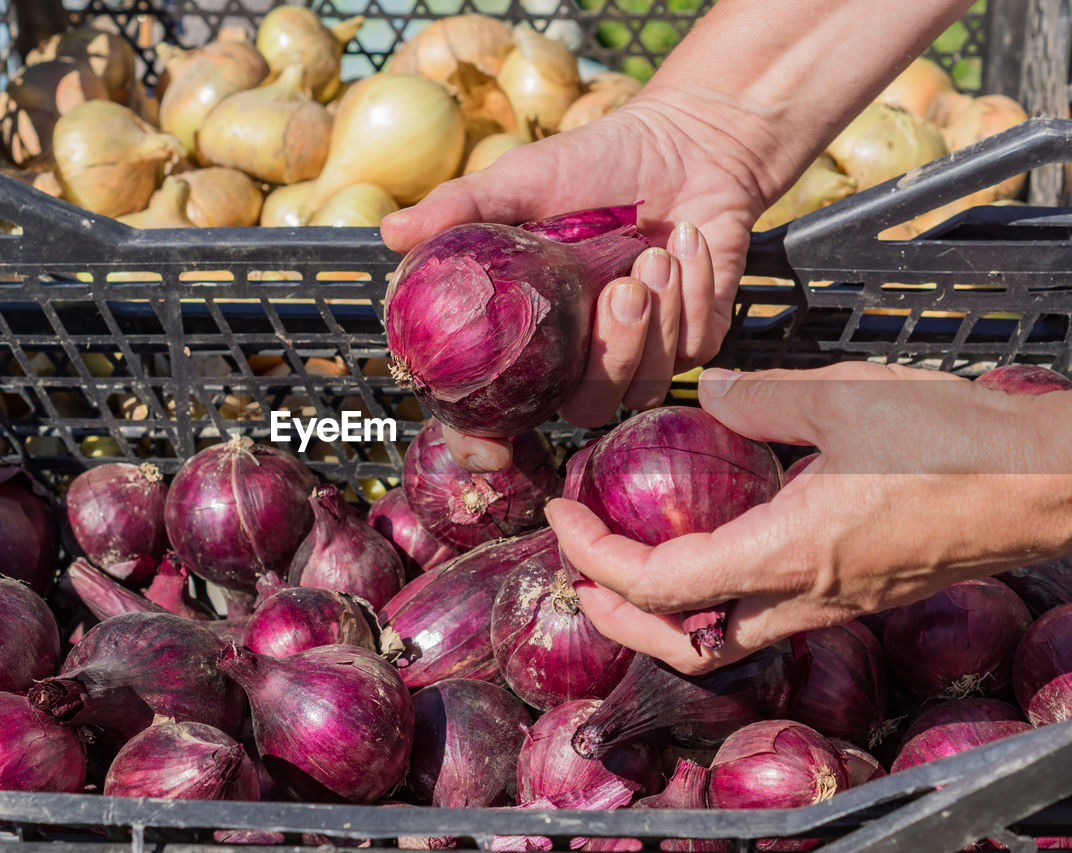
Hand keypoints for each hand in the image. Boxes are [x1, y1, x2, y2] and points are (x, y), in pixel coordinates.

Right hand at [381, 92, 770, 471]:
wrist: (685, 141)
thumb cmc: (594, 162)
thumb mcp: (521, 180)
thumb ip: (459, 209)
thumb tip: (390, 233)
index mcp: (526, 333)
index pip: (492, 412)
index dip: (481, 443)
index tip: (489, 451)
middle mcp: (576, 356)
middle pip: (582, 407)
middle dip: (609, 355)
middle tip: (623, 288)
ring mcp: (638, 355)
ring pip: (643, 386)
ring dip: (656, 322)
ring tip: (655, 253)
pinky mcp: (693, 341)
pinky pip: (693, 350)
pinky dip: (693, 294)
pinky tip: (686, 244)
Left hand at [547, 362, 1071, 674]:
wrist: (1047, 482)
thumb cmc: (954, 442)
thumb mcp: (842, 397)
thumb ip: (758, 398)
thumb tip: (706, 390)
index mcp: (786, 551)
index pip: (658, 584)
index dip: (594, 558)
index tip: (559, 514)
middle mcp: (802, 596)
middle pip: (682, 642)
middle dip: (616, 617)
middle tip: (578, 569)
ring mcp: (831, 605)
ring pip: (723, 639)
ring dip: (661, 614)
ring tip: (626, 566)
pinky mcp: (855, 595)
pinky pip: (765, 617)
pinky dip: (711, 598)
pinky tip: (707, 548)